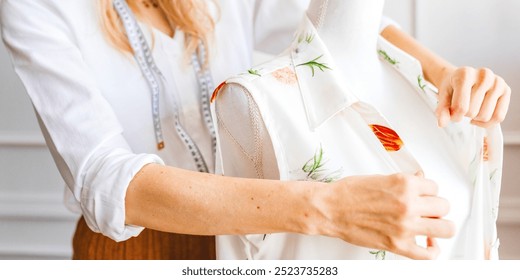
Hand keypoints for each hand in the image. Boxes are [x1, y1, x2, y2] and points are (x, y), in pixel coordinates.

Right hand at [317, 172, 453, 259]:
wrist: (330, 209)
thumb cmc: (348, 193)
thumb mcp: (380, 178)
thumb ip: (404, 182)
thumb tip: (420, 181)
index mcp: (404, 185)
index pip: (434, 187)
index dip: (428, 191)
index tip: (424, 194)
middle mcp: (408, 205)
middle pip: (444, 206)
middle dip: (436, 206)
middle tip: (428, 208)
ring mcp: (405, 227)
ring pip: (445, 228)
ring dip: (441, 226)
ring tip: (433, 224)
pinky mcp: (398, 245)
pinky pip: (428, 254)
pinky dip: (434, 250)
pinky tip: (430, 243)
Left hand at [435, 66, 510, 127]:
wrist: (462, 78)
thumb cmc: (453, 87)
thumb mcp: (443, 97)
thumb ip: (442, 110)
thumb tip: (442, 123)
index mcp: (465, 74)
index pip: (461, 107)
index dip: (454, 116)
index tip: (452, 113)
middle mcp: (484, 75)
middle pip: (472, 112)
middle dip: (464, 115)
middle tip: (463, 107)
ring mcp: (497, 82)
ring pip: (485, 116)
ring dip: (475, 118)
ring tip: (471, 108)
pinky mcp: (506, 90)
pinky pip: (499, 117)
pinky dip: (487, 122)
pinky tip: (479, 116)